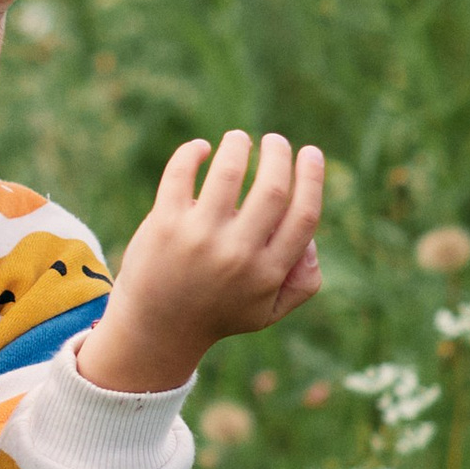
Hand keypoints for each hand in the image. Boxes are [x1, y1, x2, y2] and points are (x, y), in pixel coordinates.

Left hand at [81, 130, 325, 398]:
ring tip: (238, 139)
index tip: (310, 153)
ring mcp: (199, 237)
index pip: (304, 216)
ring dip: (238, 145)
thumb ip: (303, 282)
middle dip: (279, 154)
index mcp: (268, 272)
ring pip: (228, 172)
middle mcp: (237, 254)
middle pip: (272, 188)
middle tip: (275, 141)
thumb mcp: (268, 311)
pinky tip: (200, 150)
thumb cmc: (217, 313)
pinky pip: (181, 173)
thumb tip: (312, 240)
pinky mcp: (164, 224)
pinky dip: (192, 152)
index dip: (313, 178)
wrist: (156, 329)